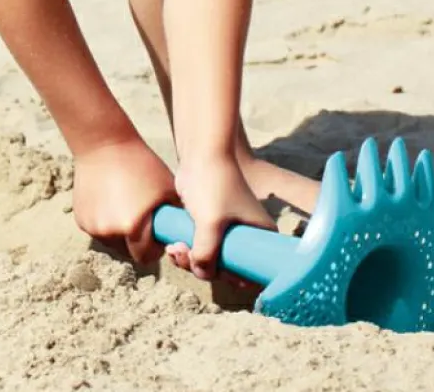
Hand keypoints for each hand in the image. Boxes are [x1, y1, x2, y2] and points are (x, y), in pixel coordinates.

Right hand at [71, 137, 178, 263]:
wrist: (103, 143)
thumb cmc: (139, 163)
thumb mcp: (166, 189)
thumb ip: (174, 216)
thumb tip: (181, 233)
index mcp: (132, 227)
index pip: (146, 257)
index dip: (154, 248)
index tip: (156, 234)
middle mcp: (109, 232)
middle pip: (127, 251)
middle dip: (135, 241)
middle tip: (140, 219)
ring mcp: (91, 226)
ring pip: (111, 241)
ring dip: (119, 232)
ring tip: (124, 205)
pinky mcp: (80, 218)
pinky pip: (97, 228)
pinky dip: (104, 221)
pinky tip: (109, 199)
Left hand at [169, 153, 276, 280]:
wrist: (199, 154)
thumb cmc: (213, 185)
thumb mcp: (211, 225)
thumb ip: (206, 255)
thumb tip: (201, 273)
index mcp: (261, 237)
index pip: (253, 273)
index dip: (233, 278)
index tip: (214, 269)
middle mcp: (248, 236)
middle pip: (227, 268)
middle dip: (203, 268)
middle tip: (184, 255)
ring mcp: (227, 231)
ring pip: (210, 259)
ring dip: (189, 260)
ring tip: (174, 249)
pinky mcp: (209, 225)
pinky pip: (199, 247)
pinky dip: (186, 250)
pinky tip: (172, 246)